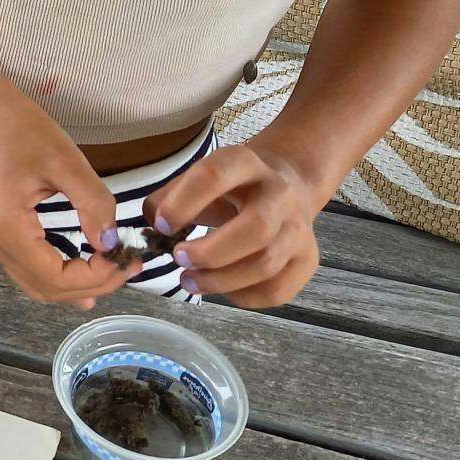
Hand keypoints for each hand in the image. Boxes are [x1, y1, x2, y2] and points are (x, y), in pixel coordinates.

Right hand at [0, 82, 131, 306]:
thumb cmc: (20, 128)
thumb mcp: (66, 162)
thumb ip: (94, 205)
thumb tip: (111, 244)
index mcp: (7, 229)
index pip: (57, 278)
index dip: (97, 277)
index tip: (128, 257)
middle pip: (48, 289)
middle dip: (93, 284)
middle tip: (129, 265)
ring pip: (38, 284)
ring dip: (77, 284)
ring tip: (114, 269)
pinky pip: (30, 269)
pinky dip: (60, 275)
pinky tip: (85, 275)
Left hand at [146, 143, 322, 307]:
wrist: (289, 183)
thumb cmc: (231, 187)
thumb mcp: (198, 178)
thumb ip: (168, 198)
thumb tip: (151, 225)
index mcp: (247, 163)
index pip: (215, 176)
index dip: (184, 203)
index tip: (161, 226)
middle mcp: (280, 195)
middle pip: (255, 229)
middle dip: (211, 252)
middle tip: (178, 259)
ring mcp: (300, 229)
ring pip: (266, 264)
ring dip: (220, 280)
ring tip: (189, 281)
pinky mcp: (308, 260)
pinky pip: (277, 290)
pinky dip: (243, 297)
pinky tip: (222, 288)